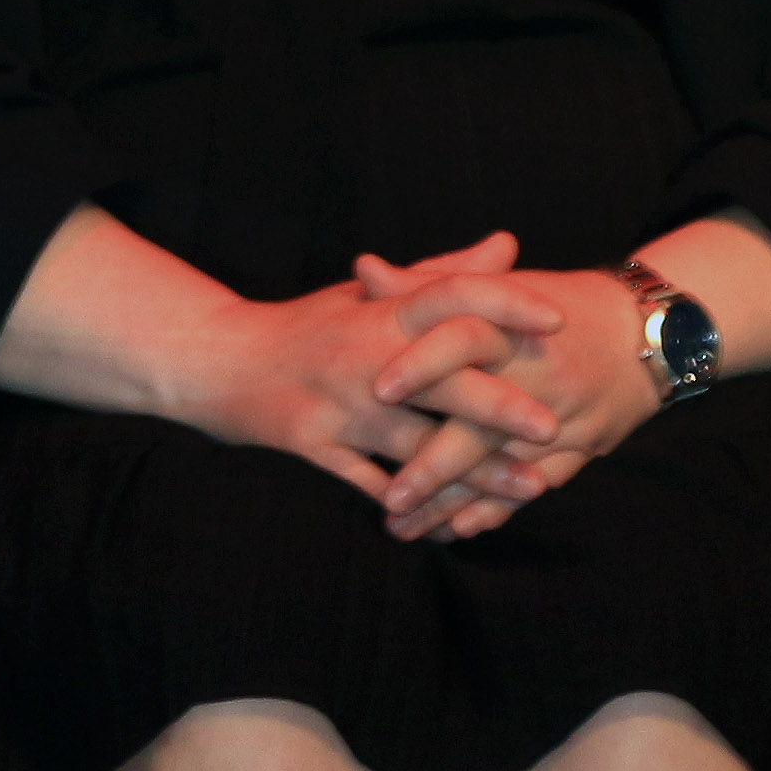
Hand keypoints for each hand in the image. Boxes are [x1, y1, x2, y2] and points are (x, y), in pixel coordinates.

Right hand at [160, 239, 568, 507]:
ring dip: (475, 471)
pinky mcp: (314, 444)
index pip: (451, 297)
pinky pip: (368, 481)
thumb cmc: (304, 326)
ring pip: (415, 443)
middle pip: (441, 380)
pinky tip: (451, 525)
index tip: (556, 320)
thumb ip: (440, 274)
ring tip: (529, 488)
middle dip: (499, 407)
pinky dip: (410, 504)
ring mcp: (339, 406)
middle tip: (551, 428)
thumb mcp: (367, 296)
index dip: (504, 304)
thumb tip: (509, 245)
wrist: (215, 359)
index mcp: (380, 311)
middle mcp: (364, 357)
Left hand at [359, 251, 661, 540]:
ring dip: (452, 503)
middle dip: (433, 467)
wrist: (650, 329)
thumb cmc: (552, 306)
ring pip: (502, 468)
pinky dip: (496, 509)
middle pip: (480, 425)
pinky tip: (456, 528)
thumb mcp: (495, 288)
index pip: (461, 339)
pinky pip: (536, 484)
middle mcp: (535, 373)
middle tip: (391, 497)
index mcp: (508, 326)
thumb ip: (425, 284)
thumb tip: (362, 269)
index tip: (379, 392)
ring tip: (405, 527)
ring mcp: (563, 415)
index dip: (421, 363)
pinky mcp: (584, 446)